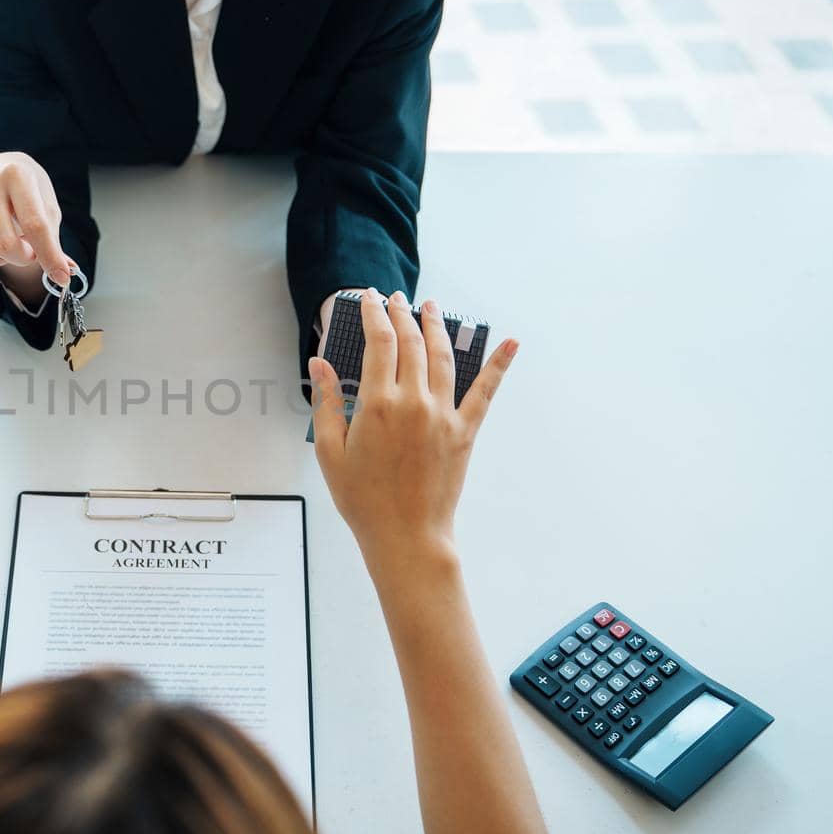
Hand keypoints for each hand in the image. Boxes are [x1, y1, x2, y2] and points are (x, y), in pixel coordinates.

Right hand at [0, 152, 74, 303]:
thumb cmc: (28, 191)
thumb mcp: (47, 207)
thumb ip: (54, 240)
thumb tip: (64, 273)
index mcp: (16, 175)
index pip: (34, 225)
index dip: (49, 255)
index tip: (61, 277)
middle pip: (5, 245)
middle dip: (24, 259)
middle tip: (31, 251)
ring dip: (7, 257)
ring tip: (11, 236)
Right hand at [308, 289, 517, 577]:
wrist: (406, 536)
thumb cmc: (362, 499)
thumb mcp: (330, 452)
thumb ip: (327, 403)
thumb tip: (320, 363)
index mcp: (378, 404)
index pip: (379, 342)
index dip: (374, 314)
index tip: (368, 297)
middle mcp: (414, 402)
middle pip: (411, 342)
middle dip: (401, 314)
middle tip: (395, 298)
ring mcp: (443, 415)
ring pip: (444, 357)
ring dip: (436, 326)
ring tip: (431, 307)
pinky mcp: (465, 432)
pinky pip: (485, 391)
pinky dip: (500, 364)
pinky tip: (512, 342)